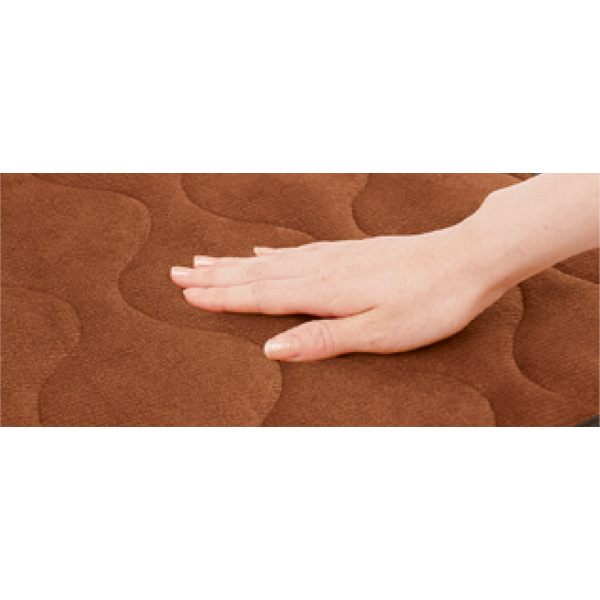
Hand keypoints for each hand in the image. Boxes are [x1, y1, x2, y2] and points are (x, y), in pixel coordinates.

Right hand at [170, 227, 503, 361]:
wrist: (466, 260)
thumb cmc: (428, 302)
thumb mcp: (378, 333)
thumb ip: (322, 339)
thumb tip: (270, 349)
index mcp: (323, 291)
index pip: (258, 295)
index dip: (220, 297)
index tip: (186, 294)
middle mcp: (321, 269)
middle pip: (255, 274)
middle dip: (214, 276)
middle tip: (177, 273)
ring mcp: (334, 257)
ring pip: (271, 261)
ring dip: (234, 263)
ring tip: (206, 261)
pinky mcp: (349, 253)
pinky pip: (296, 253)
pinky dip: (271, 255)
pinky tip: (262, 253)